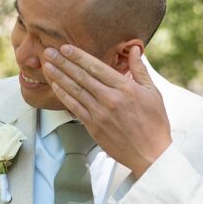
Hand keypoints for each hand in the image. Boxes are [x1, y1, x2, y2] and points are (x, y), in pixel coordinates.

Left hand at [43, 44, 171, 178]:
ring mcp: (100, 114)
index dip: (79, 56)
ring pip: (75, 91)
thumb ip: (140, 69)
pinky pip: (75, 108)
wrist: (151, 154)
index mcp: (125, 88)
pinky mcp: (94, 127)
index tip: (66, 48)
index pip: (96, 67)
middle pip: (82, 76)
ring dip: (59, 77)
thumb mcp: (153, 93)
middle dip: (63, 62)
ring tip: (47, 66)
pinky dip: (64, 96)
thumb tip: (136, 48)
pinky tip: (56, 87)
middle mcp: (110, 99)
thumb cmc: (155, 123)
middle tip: (49, 52)